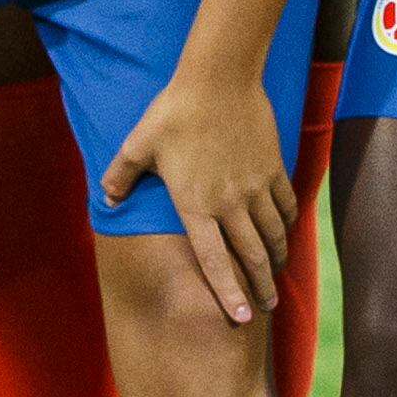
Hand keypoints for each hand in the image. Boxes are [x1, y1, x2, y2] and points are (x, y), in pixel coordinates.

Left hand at [101, 62, 295, 328]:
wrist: (219, 78)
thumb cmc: (174, 112)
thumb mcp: (138, 144)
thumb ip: (121, 175)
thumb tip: (108, 198)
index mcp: (195, 205)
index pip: (214, 261)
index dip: (228, 292)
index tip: (240, 318)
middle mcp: (230, 203)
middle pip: (252, 256)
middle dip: (261, 287)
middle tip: (268, 308)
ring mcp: (256, 186)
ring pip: (273, 234)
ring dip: (277, 259)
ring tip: (277, 275)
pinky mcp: (273, 168)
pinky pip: (286, 204)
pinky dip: (288, 223)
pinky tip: (287, 232)